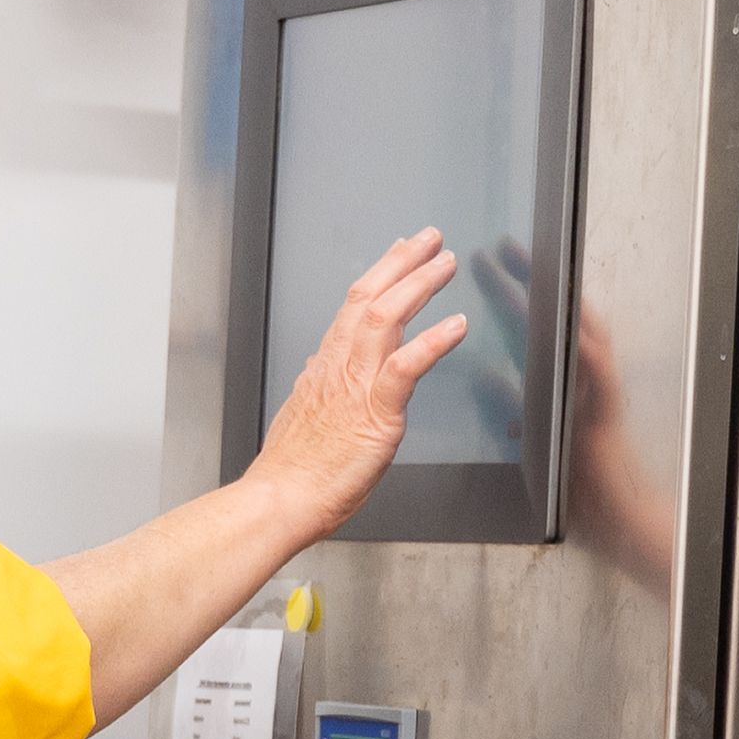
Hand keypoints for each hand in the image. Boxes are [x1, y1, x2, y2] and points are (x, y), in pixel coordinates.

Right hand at [250, 231, 468, 538]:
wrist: (281, 499)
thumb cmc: (294, 469)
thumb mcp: (301, 414)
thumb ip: (315, 385)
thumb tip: (316, 364)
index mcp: (325, 367)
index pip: (353, 306)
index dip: (379, 274)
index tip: (399, 253)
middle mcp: (339, 366)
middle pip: (369, 297)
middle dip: (402, 263)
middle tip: (430, 239)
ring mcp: (356, 386)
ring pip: (386, 318)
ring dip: (419, 285)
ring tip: (446, 263)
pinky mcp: (375, 414)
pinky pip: (406, 368)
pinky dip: (433, 342)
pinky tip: (457, 323)